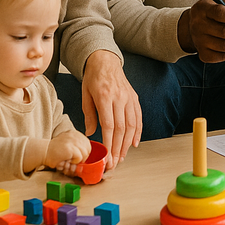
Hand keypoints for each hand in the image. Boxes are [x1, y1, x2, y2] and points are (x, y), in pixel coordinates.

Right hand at [45, 129, 90, 171]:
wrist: (42, 152)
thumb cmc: (53, 151)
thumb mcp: (67, 145)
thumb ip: (76, 147)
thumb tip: (85, 156)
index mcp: (74, 133)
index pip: (86, 143)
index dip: (84, 152)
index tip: (78, 156)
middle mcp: (74, 135)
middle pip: (88, 148)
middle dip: (83, 156)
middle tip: (74, 160)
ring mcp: (72, 141)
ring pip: (85, 153)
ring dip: (78, 160)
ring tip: (69, 160)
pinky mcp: (70, 149)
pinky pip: (80, 157)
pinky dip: (75, 161)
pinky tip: (68, 160)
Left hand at [81, 50, 141, 169]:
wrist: (105, 61)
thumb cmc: (93, 79)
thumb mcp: (85, 95)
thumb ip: (89, 115)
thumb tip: (90, 134)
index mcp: (105, 97)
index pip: (109, 125)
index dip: (109, 143)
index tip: (107, 156)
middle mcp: (120, 98)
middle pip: (121, 128)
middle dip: (118, 148)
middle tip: (115, 162)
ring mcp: (129, 98)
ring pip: (131, 124)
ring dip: (128, 143)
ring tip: (123, 156)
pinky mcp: (134, 98)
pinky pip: (138, 117)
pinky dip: (138, 131)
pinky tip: (134, 143)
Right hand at [180, 0, 224, 60]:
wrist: (194, 27)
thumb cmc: (212, 13)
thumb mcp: (221, 2)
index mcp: (202, 9)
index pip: (220, 13)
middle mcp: (198, 25)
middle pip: (224, 32)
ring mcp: (199, 41)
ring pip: (224, 46)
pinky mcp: (203, 54)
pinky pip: (222, 56)